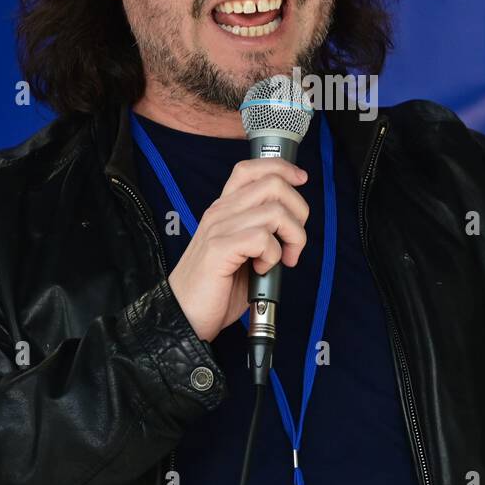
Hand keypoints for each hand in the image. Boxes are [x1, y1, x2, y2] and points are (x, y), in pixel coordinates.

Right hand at [167, 159, 309, 342]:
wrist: (183, 316)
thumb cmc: (216, 289)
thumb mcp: (243, 252)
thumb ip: (262, 232)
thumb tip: (293, 224)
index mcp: (225, 209)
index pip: (251, 168)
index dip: (282, 168)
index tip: (301, 180)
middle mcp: (220, 212)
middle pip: (273, 183)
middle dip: (299, 211)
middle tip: (293, 241)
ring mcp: (218, 228)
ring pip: (275, 210)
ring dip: (291, 238)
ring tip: (280, 260)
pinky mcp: (219, 248)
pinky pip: (263, 238)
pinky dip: (272, 255)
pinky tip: (261, 269)